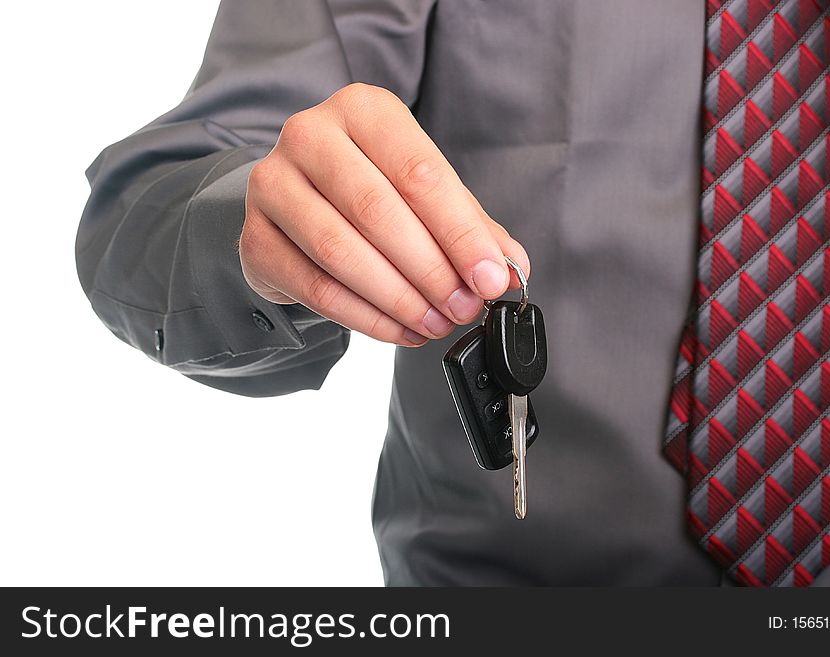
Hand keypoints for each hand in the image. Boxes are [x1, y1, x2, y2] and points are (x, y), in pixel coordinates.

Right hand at [239, 83, 529, 346]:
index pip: (419, 173)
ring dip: (399, 298)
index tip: (490, 278)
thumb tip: (511, 270)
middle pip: (377, 211)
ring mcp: (273, 185)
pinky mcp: (255, 238)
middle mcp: (310, 136)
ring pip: (341, 251)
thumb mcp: (425, 195)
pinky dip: (366, 318)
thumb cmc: (370, 190)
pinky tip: (400, 330)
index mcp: (363, 110)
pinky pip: (315, 288)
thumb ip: (470, 227)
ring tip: (436, 323)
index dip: (461, 233)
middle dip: (431, 270)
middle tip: (463, 307)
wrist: (297, 201)